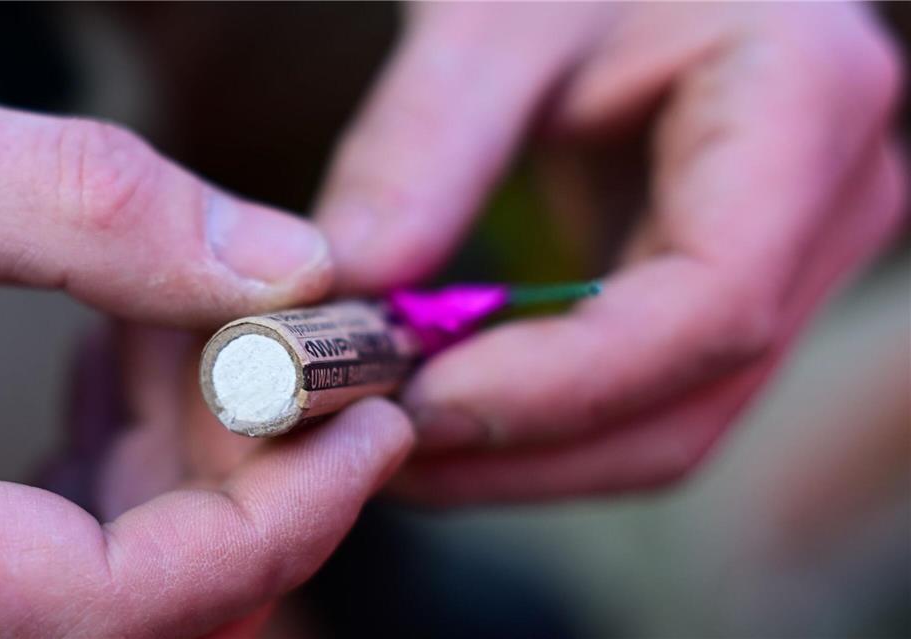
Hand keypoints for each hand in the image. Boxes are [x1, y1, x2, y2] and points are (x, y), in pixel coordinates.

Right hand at [0, 101, 413, 636]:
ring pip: (102, 571)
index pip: (132, 605)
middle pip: (139, 601)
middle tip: (307, 352)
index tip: (379, 421)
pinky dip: (119, 445)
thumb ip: (73, 205)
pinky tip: (128, 342)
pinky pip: (46, 533)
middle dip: (254, 475)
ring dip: (194, 450)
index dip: (288, 517)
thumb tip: (282, 259)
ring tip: (215, 323)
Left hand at [316, 4, 904, 502]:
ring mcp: (792, 258)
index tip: (421, 404)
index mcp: (806, 101)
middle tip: (383, 446)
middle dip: (527, 447)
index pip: (712, 302)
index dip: (563, 383)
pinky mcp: (731, 290)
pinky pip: (650, 395)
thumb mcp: (495, 17)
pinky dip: (546, 423)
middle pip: (692, 396)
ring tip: (401, 434)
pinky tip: (454, 405)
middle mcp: (830, 204)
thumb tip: (351, 285)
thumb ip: (423, 143)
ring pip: (671, 421)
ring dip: (528, 454)